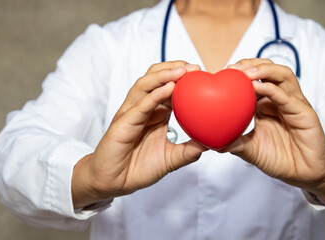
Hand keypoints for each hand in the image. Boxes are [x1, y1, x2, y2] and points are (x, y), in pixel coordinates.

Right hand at [72, 61, 206, 207]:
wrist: (113, 183)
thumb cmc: (137, 168)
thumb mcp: (170, 159)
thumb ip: (189, 151)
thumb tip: (210, 144)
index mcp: (155, 113)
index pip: (168, 87)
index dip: (183, 78)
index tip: (202, 74)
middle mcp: (142, 108)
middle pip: (155, 78)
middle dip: (175, 69)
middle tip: (195, 68)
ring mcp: (131, 114)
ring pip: (145, 85)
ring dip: (164, 75)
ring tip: (182, 70)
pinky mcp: (123, 124)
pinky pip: (139, 105)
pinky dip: (154, 95)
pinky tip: (169, 88)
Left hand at [222, 59, 324, 202]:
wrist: (303, 174)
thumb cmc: (280, 159)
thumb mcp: (251, 150)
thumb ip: (234, 143)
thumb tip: (211, 142)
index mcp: (267, 103)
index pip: (256, 78)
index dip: (241, 72)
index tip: (223, 72)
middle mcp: (281, 99)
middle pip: (269, 69)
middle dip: (251, 64)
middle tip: (232, 68)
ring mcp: (295, 104)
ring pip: (283, 75)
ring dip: (264, 70)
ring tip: (245, 73)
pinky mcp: (305, 113)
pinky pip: (288, 97)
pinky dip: (273, 89)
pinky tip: (258, 87)